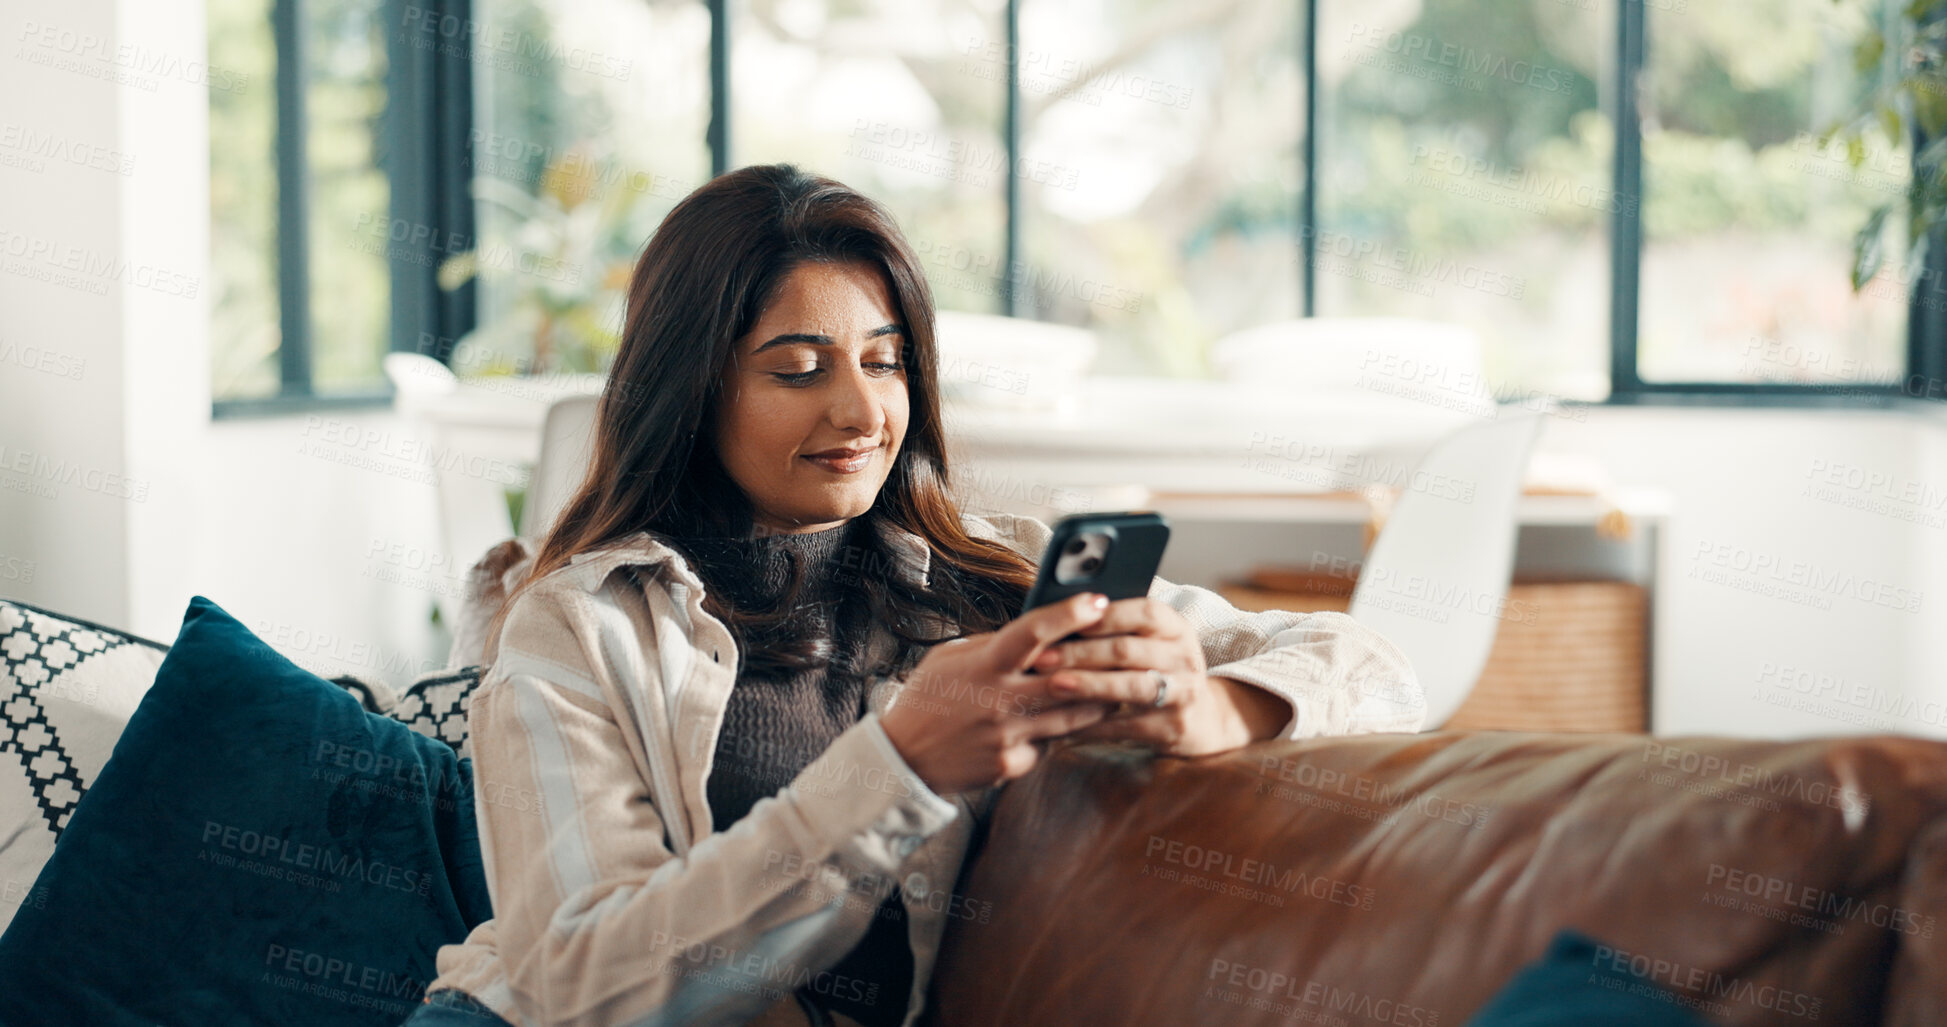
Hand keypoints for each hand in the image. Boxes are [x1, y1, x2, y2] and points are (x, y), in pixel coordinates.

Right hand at [880, 592, 1120, 794]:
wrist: (904, 759)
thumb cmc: (928, 699)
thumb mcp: (951, 658)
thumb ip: (993, 646)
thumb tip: (1038, 633)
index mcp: (983, 666)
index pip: (1033, 632)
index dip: (1068, 613)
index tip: (1098, 599)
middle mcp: (999, 701)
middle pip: (1069, 679)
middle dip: (1102, 663)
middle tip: (1127, 650)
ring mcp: (1007, 736)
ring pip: (1072, 717)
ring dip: (1098, 701)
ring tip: (1114, 686)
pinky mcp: (1012, 764)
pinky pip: (1049, 745)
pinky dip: (1057, 734)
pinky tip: (1061, 725)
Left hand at [1027, 597, 1293, 755]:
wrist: (1199, 717)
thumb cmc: (1155, 668)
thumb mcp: (1149, 641)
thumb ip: (1116, 626)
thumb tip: (1060, 612)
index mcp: (1175, 626)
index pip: (1144, 612)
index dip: (1106, 616)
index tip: (1067, 620)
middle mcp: (1184, 656)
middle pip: (1128, 651)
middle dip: (1080, 653)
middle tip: (1041, 658)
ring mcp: (1183, 693)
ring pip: (1132, 687)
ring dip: (1089, 685)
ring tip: (1054, 685)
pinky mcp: (1173, 727)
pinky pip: (1128, 725)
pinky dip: (1094, 723)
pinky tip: (1065, 721)